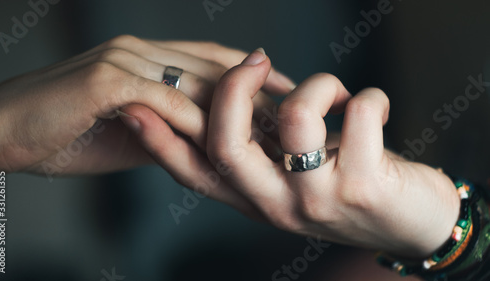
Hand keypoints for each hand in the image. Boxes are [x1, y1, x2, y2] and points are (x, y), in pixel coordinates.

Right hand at [0, 36, 293, 178]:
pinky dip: (196, 120)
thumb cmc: (67, 132)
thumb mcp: (132, 129)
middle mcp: (141, 49)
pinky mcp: (106, 81)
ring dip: (238, 108)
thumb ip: (171, 126)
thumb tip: (208, 139)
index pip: (214, 59)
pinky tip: (225, 139)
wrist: (2, 131)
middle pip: (216, 67)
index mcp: (148, 56)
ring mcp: (124, 60)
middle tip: (298, 115)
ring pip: (196, 81)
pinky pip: (165, 100)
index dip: (255, 75)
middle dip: (259, 92)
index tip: (290, 95)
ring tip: (275, 131)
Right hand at [133, 48, 459, 257]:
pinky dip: (369, 95)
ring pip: (294, 120)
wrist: (413, 224)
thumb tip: (243, 98)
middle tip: (256, 59)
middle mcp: (277, 205)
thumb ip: (266, 149)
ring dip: (319, 85)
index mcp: (256, 198)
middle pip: (227, 146)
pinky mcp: (365, 188)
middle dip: (233, 89)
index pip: (195, 172)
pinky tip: (373, 109)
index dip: (160, 142)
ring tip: (337, 93)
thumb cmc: (352, 187)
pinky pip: (360, 112)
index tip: (135, 108)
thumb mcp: (297, 176)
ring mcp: (318, 200)